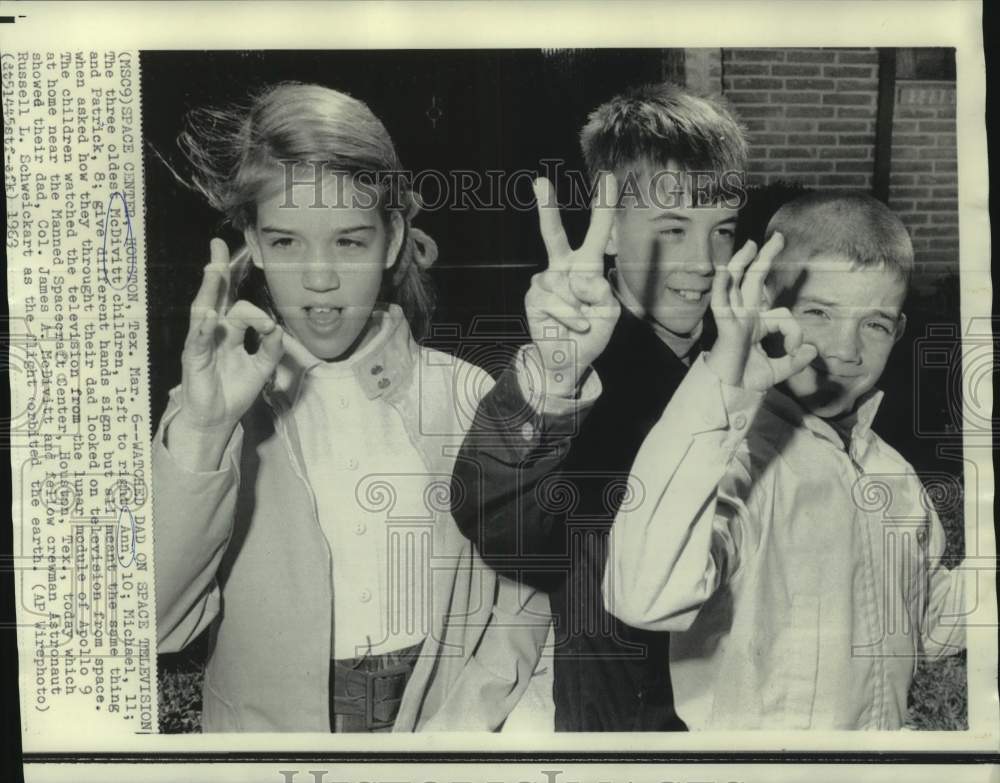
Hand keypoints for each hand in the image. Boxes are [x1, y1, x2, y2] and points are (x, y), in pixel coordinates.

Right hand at [176, 238, 285, 433]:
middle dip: (217, 270)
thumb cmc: (235, 390)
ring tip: (214, 270)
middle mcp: (213, 331)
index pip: (233, 300)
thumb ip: (271, 347)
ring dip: (209, 290)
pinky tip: (209, 315)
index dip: (245, 293)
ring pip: (203, 310)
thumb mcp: (262, 367)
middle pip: (214, 295)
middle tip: (217, 246)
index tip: (257, 298)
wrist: (217, 419)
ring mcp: (200, 343)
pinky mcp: (193, 359)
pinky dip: (203, 327)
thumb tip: (276, 327)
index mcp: (228, 330)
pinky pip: (197, 339)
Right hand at [525, 174, 621, 396]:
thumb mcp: (610, 312)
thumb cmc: (592, 333)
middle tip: (539, 182)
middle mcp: (563, 269)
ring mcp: (545, 282)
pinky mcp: (533, 298)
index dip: (603, 207)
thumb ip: (602, 291)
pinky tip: (573, 326)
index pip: (597, 234)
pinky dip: (570, 317)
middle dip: (547, 208)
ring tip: (581, 322)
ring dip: (580, 309)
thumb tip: (578, 280)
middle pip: (554, 235)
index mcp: (587, 267)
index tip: (609, 178)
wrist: (569, 360)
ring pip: (564, 284)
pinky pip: (556, 301)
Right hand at [705, 232, 817, 391]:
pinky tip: (726, 270)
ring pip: (736, 283)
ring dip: (743, 262)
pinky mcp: (725, 325)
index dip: (795, 333)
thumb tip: (814, 350)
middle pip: (754, 280)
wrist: (730, 393)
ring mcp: (733, 318)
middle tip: (779, 237)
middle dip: (766, 258)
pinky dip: (723, 285)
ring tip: (752, 243)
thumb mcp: (779, 370)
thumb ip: (796, 361)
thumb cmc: (747, 381)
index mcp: (755, 324)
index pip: (782, 315)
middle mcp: (744, 316)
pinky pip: (722, 301)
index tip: (797, 351)